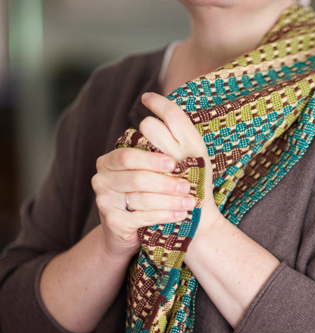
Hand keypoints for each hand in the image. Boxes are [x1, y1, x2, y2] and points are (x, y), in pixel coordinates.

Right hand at [91, 92, 213, 258]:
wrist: (140, 229)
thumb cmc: (155, 190)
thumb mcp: (157, 165)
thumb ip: (158, 133)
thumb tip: (153, 98)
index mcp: (111, 161)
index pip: (127, 155)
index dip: (151, 158)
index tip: (174, 162)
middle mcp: (102, 179)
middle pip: (135, 178)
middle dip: (165, 182)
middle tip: (187, 187)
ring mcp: (105, 202)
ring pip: (140, 198)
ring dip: (170, 201)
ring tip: (190, 203)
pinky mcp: (114, 223)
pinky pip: (142, 218)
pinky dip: (165, 216)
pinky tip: (181, 215)